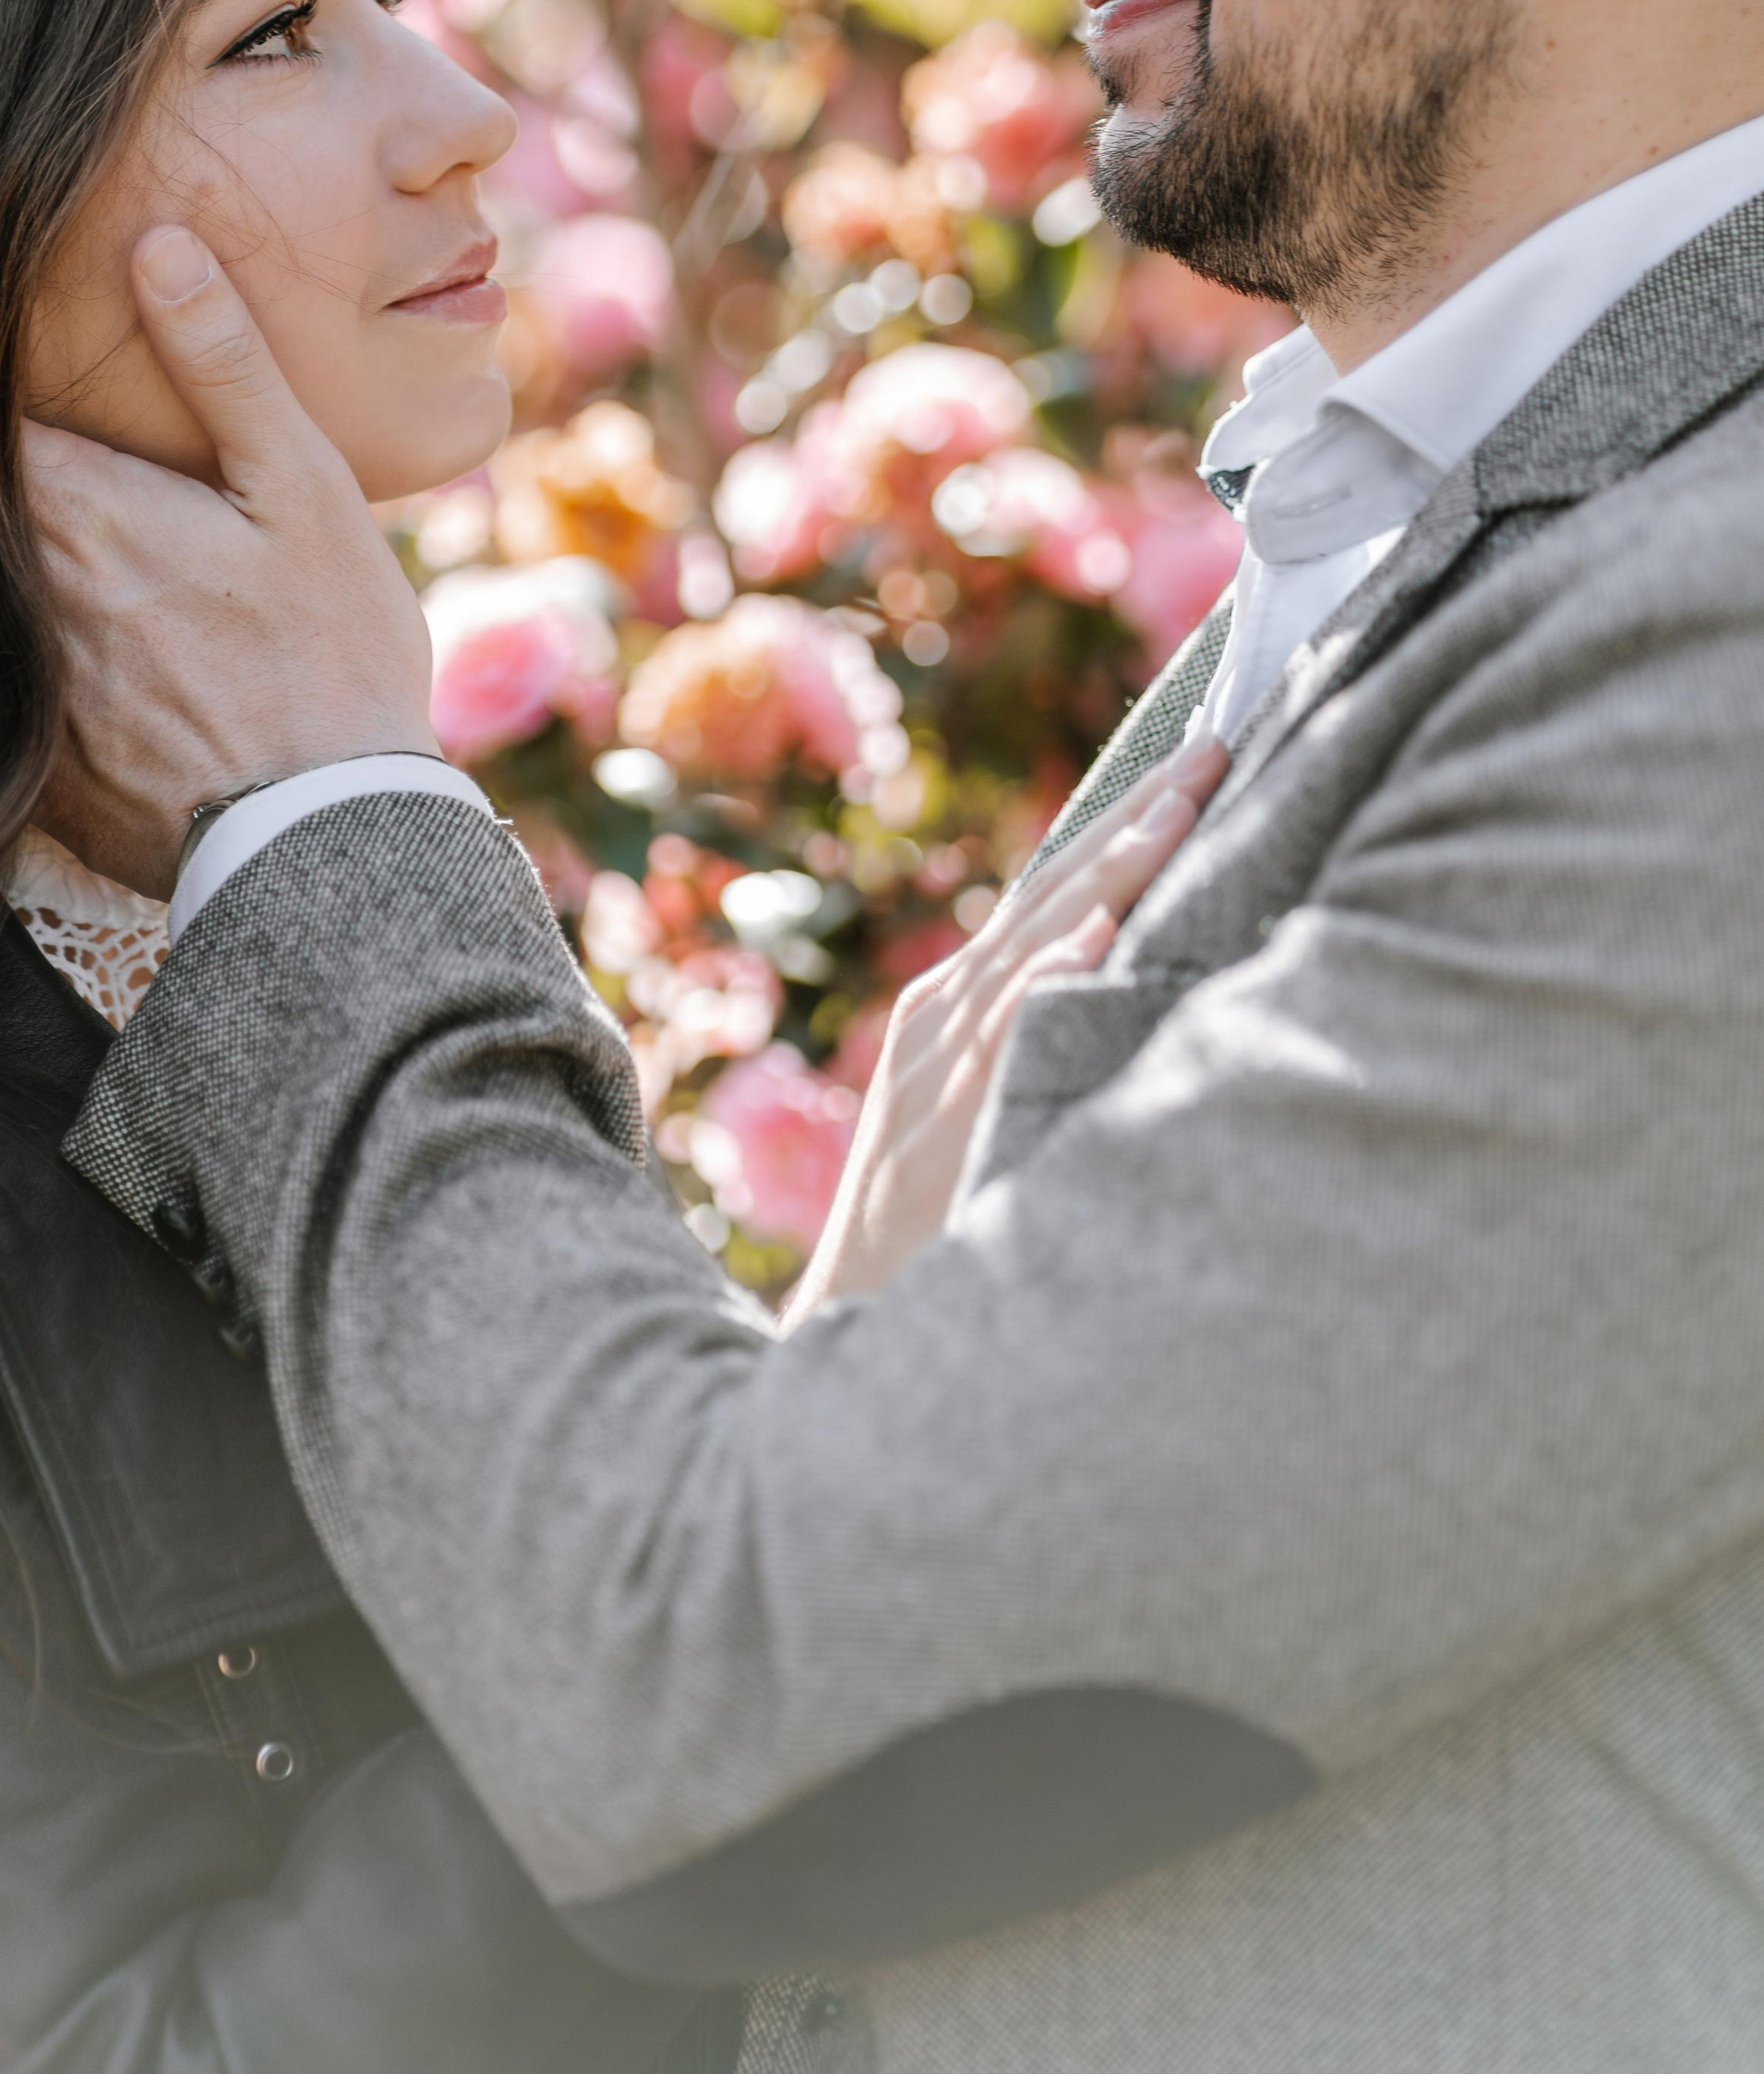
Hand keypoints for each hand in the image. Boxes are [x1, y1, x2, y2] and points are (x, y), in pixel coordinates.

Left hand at [24, 226, 439, 896]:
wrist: (325, 847)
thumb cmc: (330, 656)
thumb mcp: (302, 491)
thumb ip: (226, 366)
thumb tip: (159, 243)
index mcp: (86, 510)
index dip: (13, 391)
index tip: (48, 379)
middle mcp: (31, 593)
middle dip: (26, 483)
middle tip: (110, 489)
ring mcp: (25, 686)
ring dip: (40, 581)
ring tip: (127, 588)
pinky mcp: (34, 770)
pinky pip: (11, 699)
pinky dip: (50, 676)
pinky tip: (127, 685)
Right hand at [781, 740, 1228, 1320]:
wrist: (855, 1326)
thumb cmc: (942, 1221)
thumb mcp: (988, 1105)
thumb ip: (1038, 1035)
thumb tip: (1128, 968)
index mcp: (956, 1005)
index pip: (1053, 891)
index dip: (1123, 823)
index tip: (1200, 763)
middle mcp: (943, 1015)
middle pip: (1052, 892)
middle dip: (1136, 816)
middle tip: (1219, 747)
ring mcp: (942, 1064)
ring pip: (1037, 942)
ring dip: (1111, 871)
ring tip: (1179, 808)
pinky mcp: (949, 1123)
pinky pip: (1003, 1039)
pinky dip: (1047, 981)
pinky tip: (1095, 939)